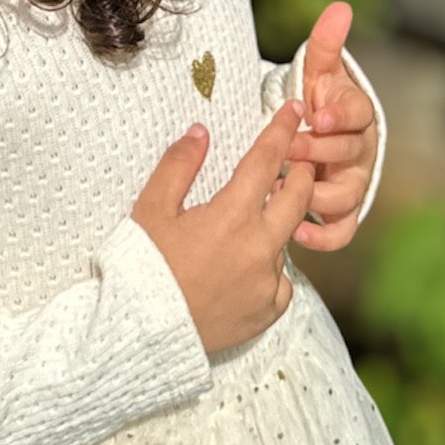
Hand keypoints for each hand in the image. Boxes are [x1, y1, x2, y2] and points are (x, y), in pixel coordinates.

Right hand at [131, 100, 315, 358]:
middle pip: (299, 197)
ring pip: (287, 240)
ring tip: (254, 221)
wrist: (142, 334)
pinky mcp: (267, 311)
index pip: (266, 161)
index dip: (282, 131)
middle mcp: (259, 247)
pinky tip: (248, 268)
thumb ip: (178, 166)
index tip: (295, 110)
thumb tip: (200, 132)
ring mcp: (267, 282)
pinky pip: (282, 282)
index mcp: (232, 216)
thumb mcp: (151, 209)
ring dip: (278, 224)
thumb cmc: (142, 267)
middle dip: (302, 173)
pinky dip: (271, 270)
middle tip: (298, 159)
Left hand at [285, 1, 377, 251]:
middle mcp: (360, 151)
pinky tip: (299, 233)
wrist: (313, 136)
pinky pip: (342, 231)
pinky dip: (324, 236)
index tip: (317, 116)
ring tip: (283, 189)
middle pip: (347, 156)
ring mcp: (353, 184)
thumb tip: (340, 7)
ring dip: (316, 195)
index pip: (358, 115)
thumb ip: (325, 43)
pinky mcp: (342, 214)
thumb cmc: (317, 101)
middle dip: (316, 152)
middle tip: (288, 152)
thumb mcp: (317, 71)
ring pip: (345, 196)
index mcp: (357, 115)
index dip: (339, 117)